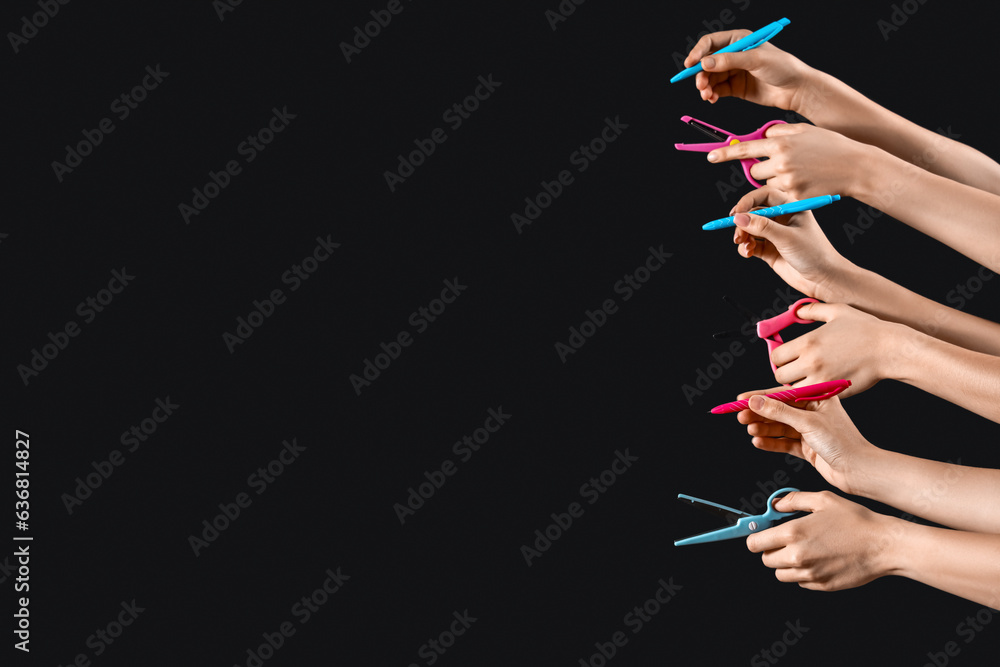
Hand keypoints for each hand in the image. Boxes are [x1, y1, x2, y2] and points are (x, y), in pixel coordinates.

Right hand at [683, 30, 813, 108]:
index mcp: (739, 40)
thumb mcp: (755, 60)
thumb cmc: (782, 67)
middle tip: (701, 86)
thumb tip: (705, 63)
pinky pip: (717, 90)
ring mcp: (734, 72)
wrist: (796, 89)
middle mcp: (734, 55)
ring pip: (710, 78)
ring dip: (705, 87)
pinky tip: (713, 99)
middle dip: (701, 74)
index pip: (711, 43)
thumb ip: (729, 61)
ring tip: (707, 95)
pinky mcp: (735, 87)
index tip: (690, 64)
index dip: (698, 52)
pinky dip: (712, 95)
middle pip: (707, 63)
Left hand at [707, 123, 874, 199]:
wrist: (855, 166)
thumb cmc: (830, 146)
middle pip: (755, 171)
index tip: (710, 157)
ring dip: (776, 180)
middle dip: (763, 169)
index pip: (746, 148)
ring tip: (800, 172)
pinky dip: (787, 191)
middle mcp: (781, 161)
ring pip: (767, 184)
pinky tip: (805, 182)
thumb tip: (761, 136)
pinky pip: (780, 196)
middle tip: (783, 164)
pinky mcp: (795, 196)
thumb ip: (779, 132)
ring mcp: (787, 181)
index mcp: (781, 142)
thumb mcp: (804, 131)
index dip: (725, 153)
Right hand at [729, 186, 852, 302]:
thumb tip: (738, 218)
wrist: (823, 279)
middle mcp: (782, 218)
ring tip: (744, 246)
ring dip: (742, 236)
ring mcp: (775, 234)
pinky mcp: (769, 249)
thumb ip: (762, 227)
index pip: (764, 195)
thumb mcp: (787, 237)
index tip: (736, 213)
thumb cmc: (814, 254)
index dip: (748, 201)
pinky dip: (746, 248)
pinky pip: (751, 244)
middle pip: (753, 212)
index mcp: (791, 207)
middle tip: (737, 234)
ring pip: (750, 229)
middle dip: (743, 222)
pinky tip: (748, 253)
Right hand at [734, 393, 878, 494]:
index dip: (760, 397)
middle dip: (758, 414)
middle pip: (778, 411)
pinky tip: (759, 442)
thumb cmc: (844, 443)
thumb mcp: (808, 423)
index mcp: (817, 398)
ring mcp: (809, 430)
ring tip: (750, 430)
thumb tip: (756, 402)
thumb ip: (780, 412)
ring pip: (779, 427)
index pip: (782, 394)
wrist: (858, 471)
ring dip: (763, 429)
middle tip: (740, 417)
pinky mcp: (807, 447)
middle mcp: (812, 412)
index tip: (740, 399)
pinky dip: (770, 442)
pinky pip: (783, 442)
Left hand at [747, 490, 893, 590]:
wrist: (883, 545)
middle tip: (785, 540)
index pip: (755, 543)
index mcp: (793, 533)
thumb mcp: (822, 499)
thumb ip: (793, 500)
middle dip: (771, 549)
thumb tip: (775, 504)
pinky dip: (803, 573)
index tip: (759, 535)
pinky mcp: (822, 585)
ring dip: (785, 563)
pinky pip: (800, 582)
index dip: (755, 538)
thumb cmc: (856, 520)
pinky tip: (818, 559)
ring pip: (781, 574)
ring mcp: (810, 573)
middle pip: (766, 560)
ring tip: (803, 550)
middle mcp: (798, 556)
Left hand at [768, 302, 897, 393]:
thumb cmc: (866, 329)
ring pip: (794, 390)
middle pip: (780, 376)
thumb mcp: (837, 311)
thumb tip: (795, 311)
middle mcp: (811, 363)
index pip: (776, 357)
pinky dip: (812, 393)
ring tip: (807, 377)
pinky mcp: (834, 392)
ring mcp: (822, 380)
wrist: (889, 350)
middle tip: (795, 368)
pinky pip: (812, 397)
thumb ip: (812, 310)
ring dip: (797, 385)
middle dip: (785, 372)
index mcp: (807, 342)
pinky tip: (820, 384)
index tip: (787, 356)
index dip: (779, 357)